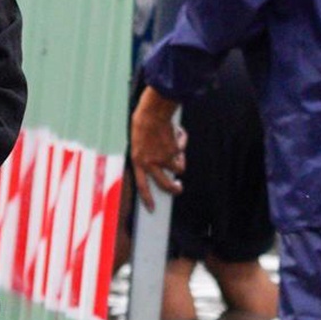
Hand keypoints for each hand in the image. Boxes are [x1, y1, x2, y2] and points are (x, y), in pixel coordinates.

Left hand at [129, 87, 185, 211]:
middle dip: (174, 188)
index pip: (141, 186)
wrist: (152, 111)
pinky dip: (182, 140)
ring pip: (179, 167)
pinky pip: (182, 149)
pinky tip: (176, 130)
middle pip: (165, 184)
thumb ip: (148, 156)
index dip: (147, 198)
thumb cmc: (143, 123)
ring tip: (175, 145)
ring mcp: (164, 158)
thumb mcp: (139, 142)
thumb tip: (163, 165)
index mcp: (138, 161)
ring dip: (180, 160)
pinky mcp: (175, 150)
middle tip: (179, 188)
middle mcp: (151, 163)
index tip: (152, 209)